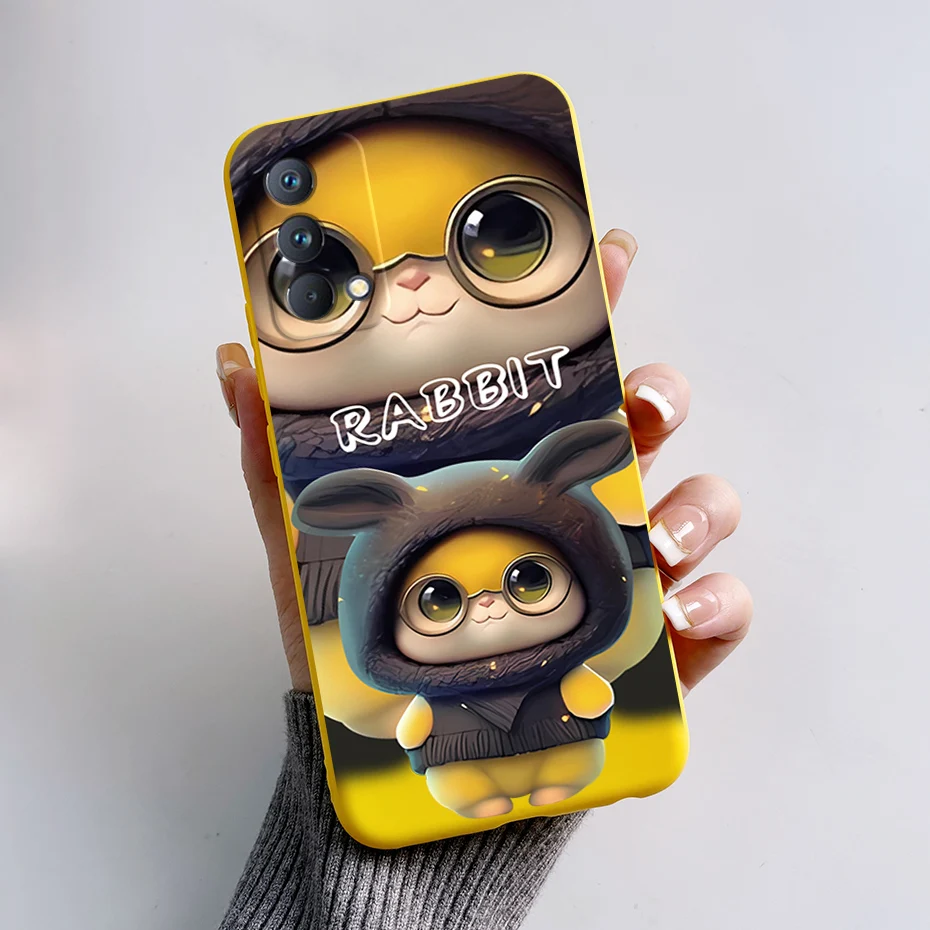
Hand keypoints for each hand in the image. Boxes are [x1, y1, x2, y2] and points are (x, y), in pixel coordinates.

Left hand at [216, 228, 751, 695]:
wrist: (408, 750)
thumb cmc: (371, 636)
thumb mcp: (308, 543)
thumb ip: (272, 456)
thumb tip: (234, 360)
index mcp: (512, 466)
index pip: (565, 373)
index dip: (598, 306)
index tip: (613, 257)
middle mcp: (578, 504)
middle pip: (649, 423)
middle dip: (660, 396)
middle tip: (638, 409)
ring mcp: (624, 570)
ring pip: (698, 505)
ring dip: (696, 504)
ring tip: (656, 536)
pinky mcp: (658, 645)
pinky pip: (718, 609)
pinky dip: (718, 601)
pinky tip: (679, 608)